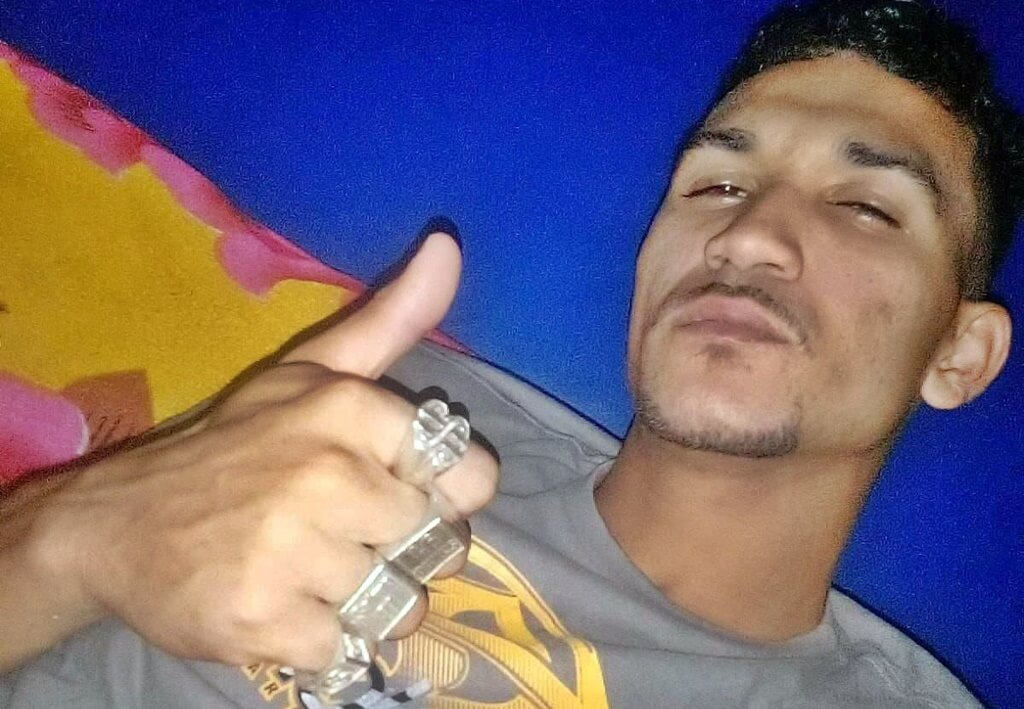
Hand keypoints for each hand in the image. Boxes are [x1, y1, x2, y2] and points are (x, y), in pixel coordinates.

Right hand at [31, 233, 498, 670]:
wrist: (118, 523)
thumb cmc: (238, 446)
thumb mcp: (314, 371)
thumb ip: (392, 318)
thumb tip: (450, 244)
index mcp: (350, 409)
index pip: (472, 477)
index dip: (443, 495)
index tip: (393, 487)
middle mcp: (327, 475)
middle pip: (440, 547)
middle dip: (401, 549)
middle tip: (342, 532)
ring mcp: (293, 552)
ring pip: (402, 606)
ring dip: (367, 600)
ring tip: (314, 569)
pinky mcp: (264, 622)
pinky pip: (349, 649)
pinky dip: (324, 639)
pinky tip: (285, 603)